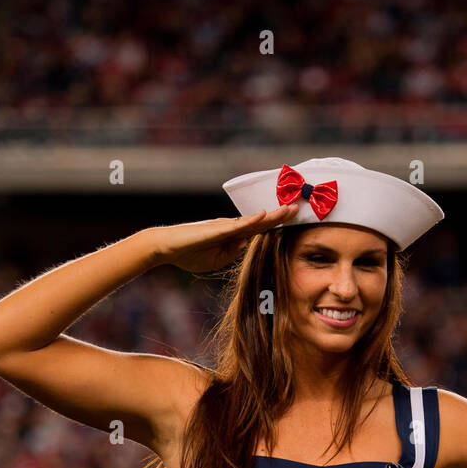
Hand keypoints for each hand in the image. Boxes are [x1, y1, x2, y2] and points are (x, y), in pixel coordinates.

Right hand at [149, 204, 298, 273]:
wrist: (166, 247)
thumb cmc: (188, 253)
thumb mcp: (216, 259)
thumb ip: (232, 252)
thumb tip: (244, 244)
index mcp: (233, 236)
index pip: (260, 230)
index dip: (277, 224)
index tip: (294, 219)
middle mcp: (231, 227)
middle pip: (262, 222)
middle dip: (281, 216)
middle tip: (300, 208)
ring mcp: (224, 227)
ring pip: (253, 220)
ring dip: (273, 215)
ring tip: (290, 208)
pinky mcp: (215, 230)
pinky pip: (237, 225)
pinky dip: (251, 221)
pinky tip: (264, 216)